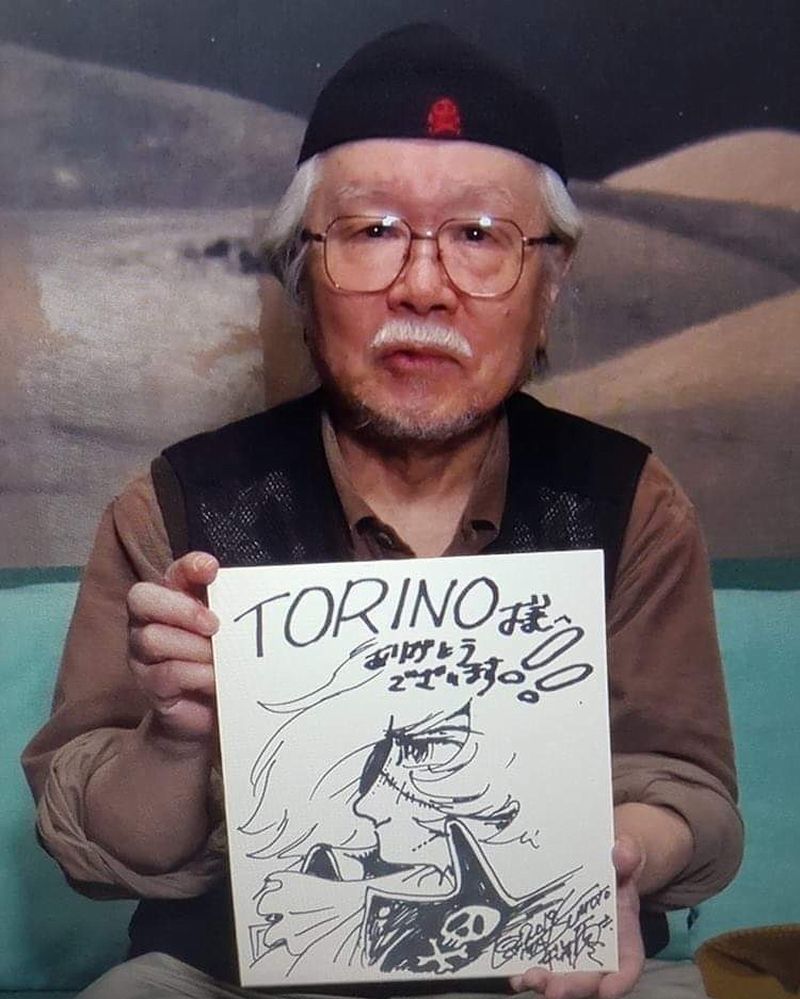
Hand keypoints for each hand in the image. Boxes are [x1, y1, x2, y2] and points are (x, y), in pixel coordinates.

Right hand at [127, 551, 219, 745]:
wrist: (206, 714)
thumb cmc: (218, 662)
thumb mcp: (227, 633)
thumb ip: (229, 612)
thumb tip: (254, 600)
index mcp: (172, 599)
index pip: (172, 573)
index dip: (188, 566)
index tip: (212, 569)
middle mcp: (149, 621)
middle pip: (141, 598)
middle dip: (181, 608)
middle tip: (214, 625)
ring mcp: (143, 654)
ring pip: (153, 638)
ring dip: (194, 648)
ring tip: (219, 660)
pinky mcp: (150, 685)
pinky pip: (168, 672)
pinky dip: (197, 674)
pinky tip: (215, 679)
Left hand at [509, 836, 645, 998]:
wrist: (594, 866)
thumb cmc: (614, 869)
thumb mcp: (626, 857)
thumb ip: (628, 855)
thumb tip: (622, 854)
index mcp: (624, 937)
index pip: (627, 967)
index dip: (620, 982)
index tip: (608, 990)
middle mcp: (598, 952)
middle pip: (589, 980)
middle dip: (570, 987)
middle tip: (552, 989)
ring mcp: (571, 952)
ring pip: (560, 977)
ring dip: (544, 983)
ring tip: (525, 978)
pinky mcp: (548, 946)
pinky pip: (538, 962)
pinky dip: (524, 970)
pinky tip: (510, 970)